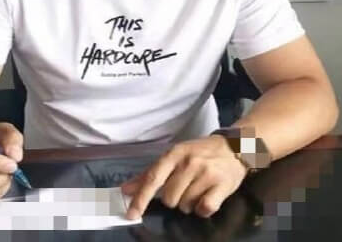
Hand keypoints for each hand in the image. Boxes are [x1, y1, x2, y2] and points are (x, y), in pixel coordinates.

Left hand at [121, 135, 247, 218]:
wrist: (234, 147)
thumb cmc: (200, 152)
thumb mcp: (175, 156)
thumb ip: (150, 173)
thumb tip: (126, 189)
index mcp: (174, 154)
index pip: (153, 178)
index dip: (141, 198)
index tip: (131, 213)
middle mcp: (189, 162)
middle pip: (169, 198)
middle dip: (173, 199)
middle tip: (184, 187)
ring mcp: (206, 174)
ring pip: (186, 206)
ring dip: (189, 203)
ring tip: (197, 188)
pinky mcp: (222, 185)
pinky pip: (204, 209)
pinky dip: (203, 209)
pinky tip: (207, 196)